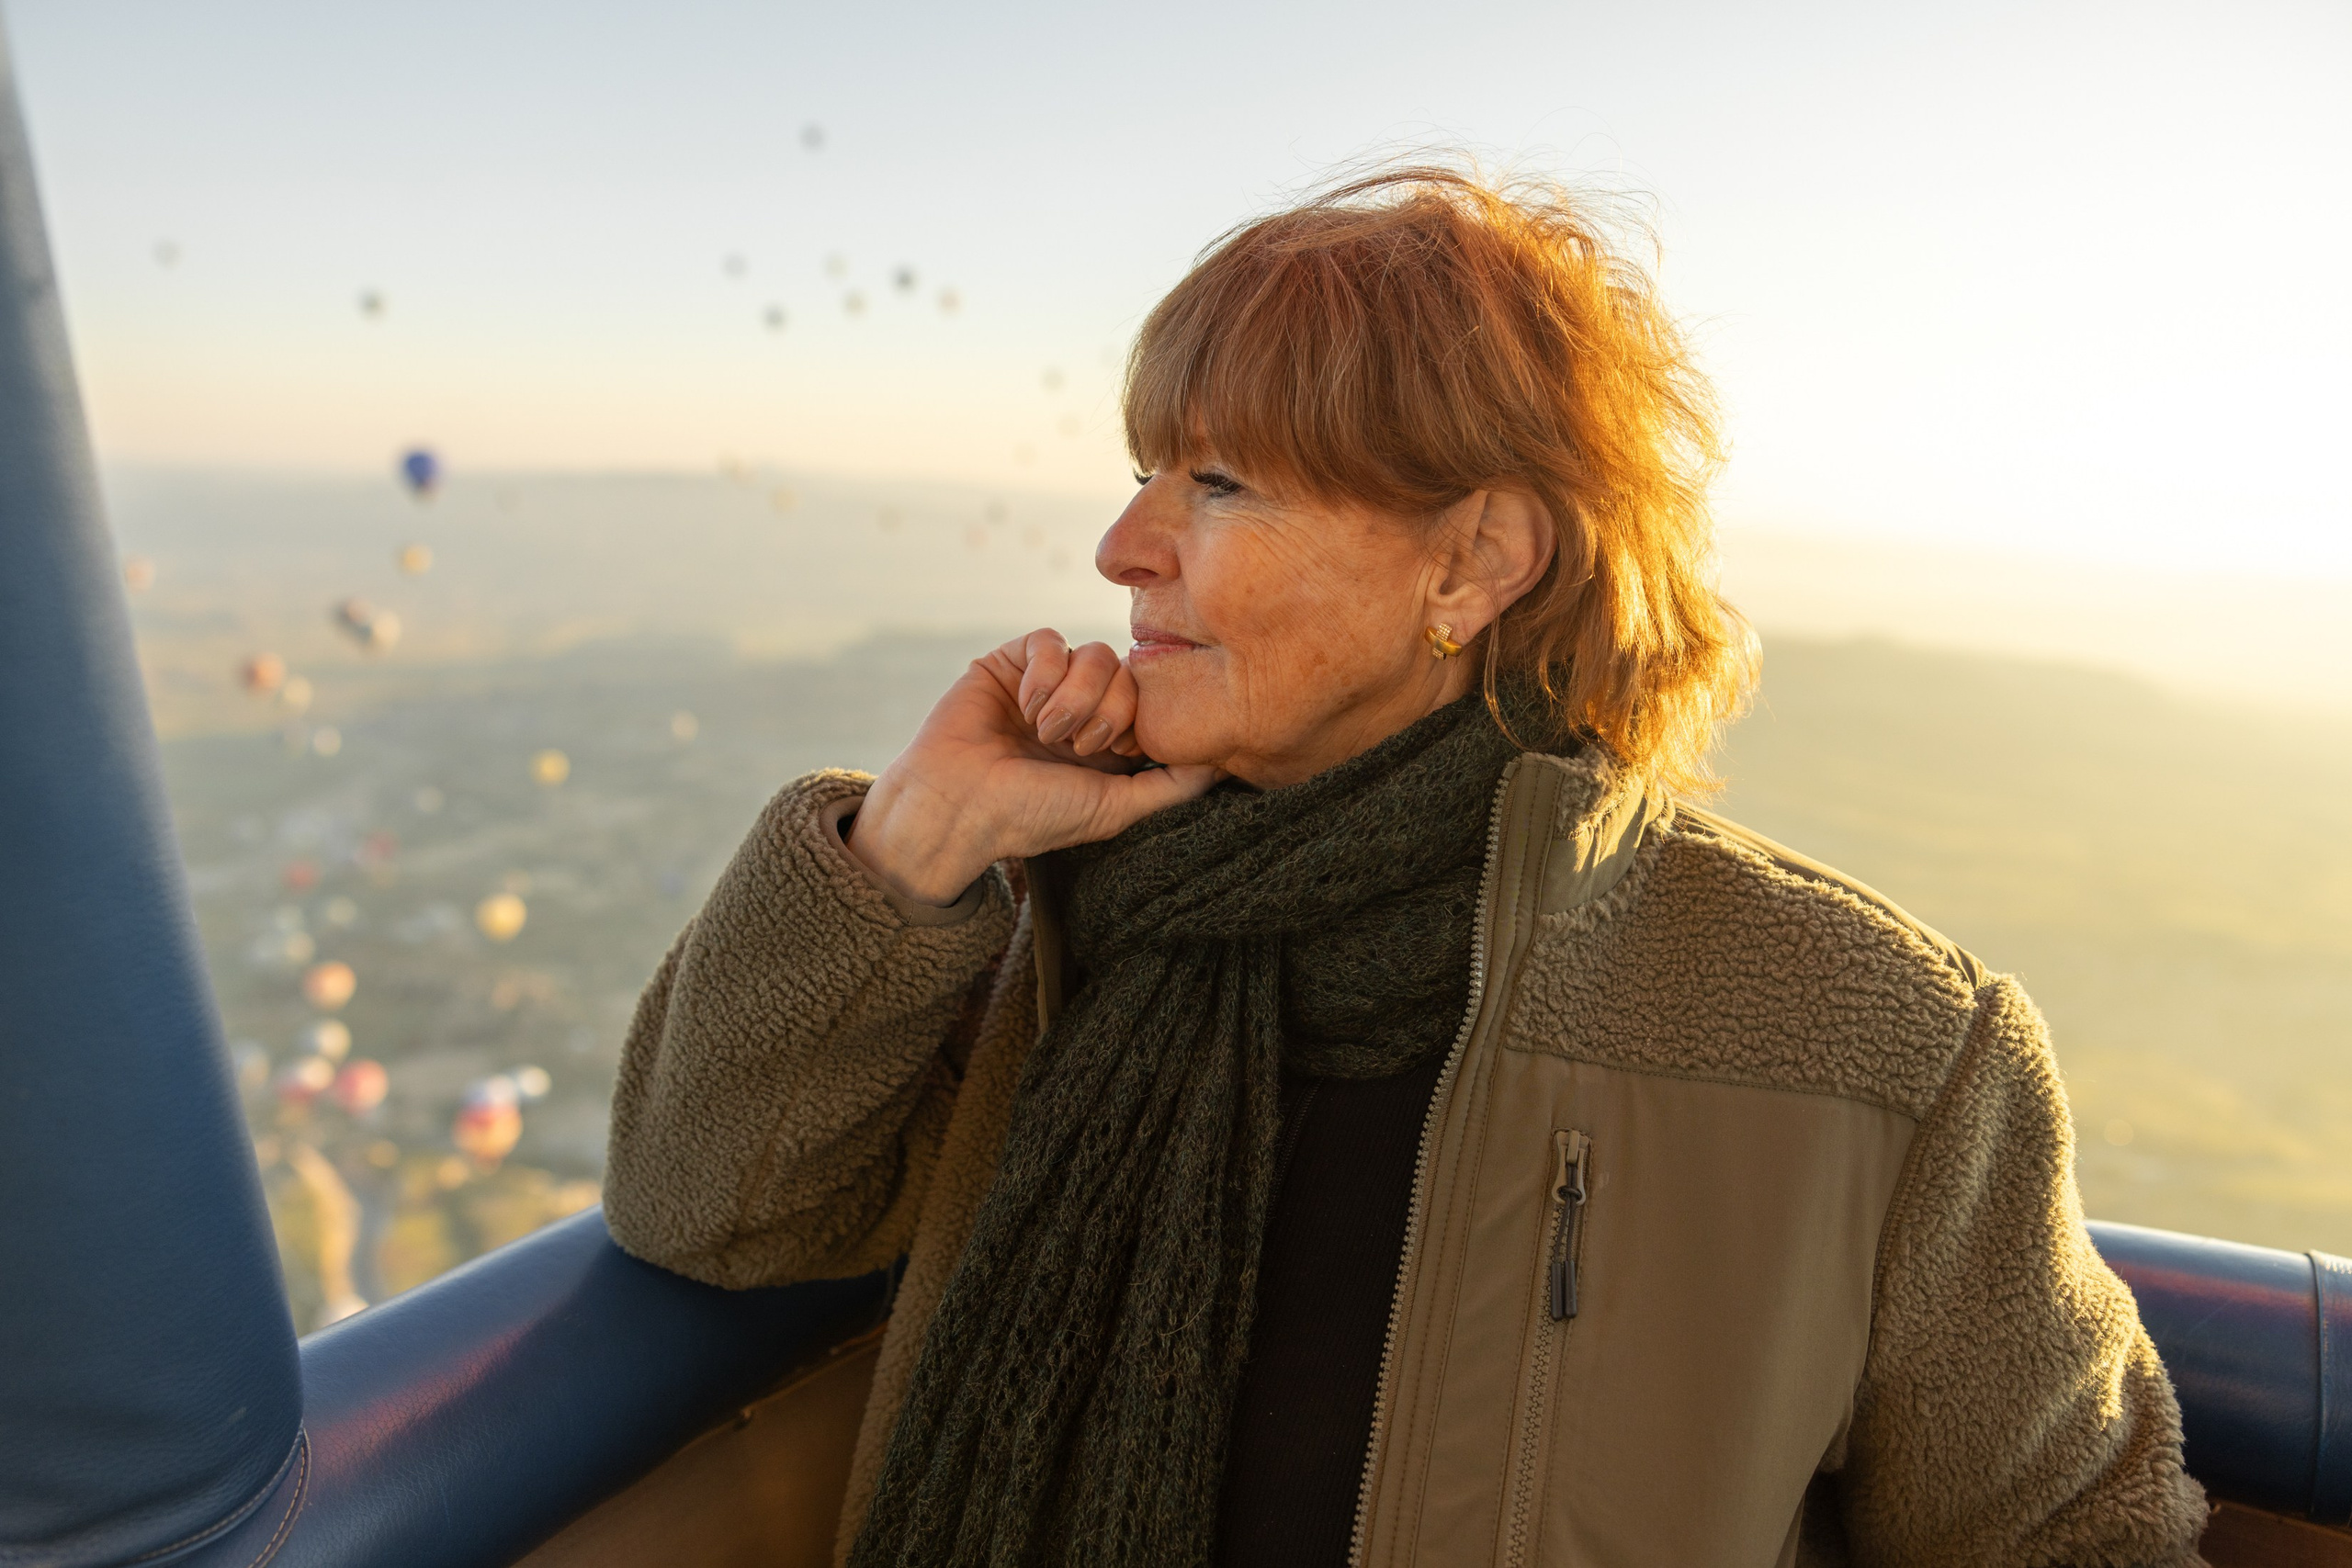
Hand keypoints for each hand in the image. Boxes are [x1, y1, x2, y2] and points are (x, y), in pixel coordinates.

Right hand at [843, 629, 1219, 905]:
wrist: (958, 804)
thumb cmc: (1032, 816)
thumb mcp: (1115, 808)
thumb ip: (1172, 786)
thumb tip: (1224, 762)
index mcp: (1108, 742)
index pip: (1152, 700)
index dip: (1140, 720)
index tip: (1115, 754)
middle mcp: (1081, 707)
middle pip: (1129, 672)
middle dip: (1109, 710)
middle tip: (1076, 746)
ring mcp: (1047, 682)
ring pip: (1094, 653)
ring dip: (1073, 697)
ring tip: (1045, 731)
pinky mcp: (1011, 661)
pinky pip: (1050, 639)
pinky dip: (1043, 674)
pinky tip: (1023, 707)